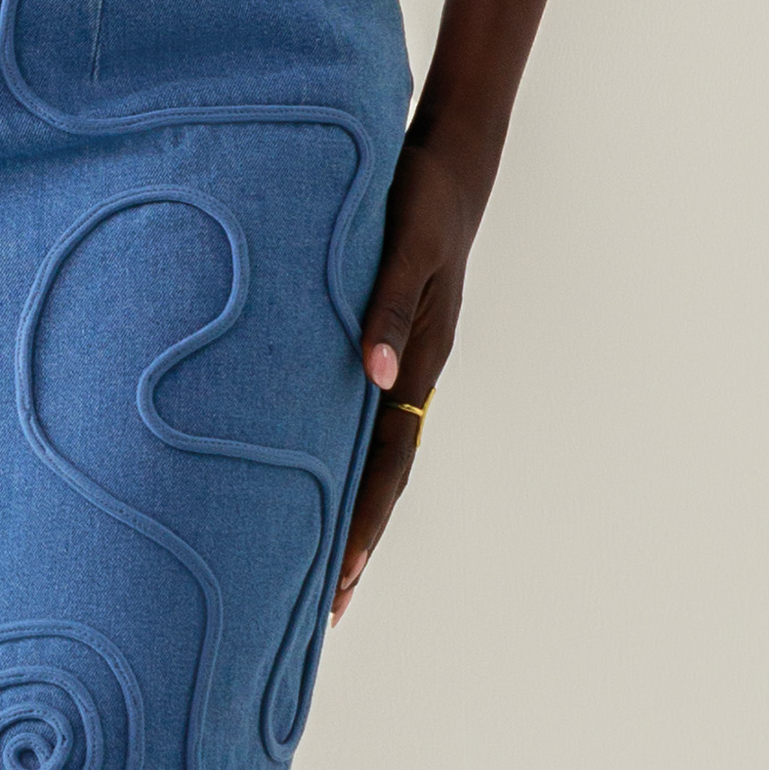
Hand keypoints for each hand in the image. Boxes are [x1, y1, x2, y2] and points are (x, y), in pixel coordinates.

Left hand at [331, 132, 481, 622]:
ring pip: (376, 454)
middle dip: (356, 543)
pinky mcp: (389, 344)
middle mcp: (414, 374)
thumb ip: (390, 308)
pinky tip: (318, 479)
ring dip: (351, 511)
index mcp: (421, 362)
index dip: (362, 522)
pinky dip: (347, 460)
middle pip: (384, 478)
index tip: (337, 578)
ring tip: (321, 568)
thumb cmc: (423, 196)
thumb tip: (378, 379)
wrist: (450, 158)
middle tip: (326, 611)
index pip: (388, 463)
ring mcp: (403, 364)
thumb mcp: (407, 246)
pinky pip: (364, 419)